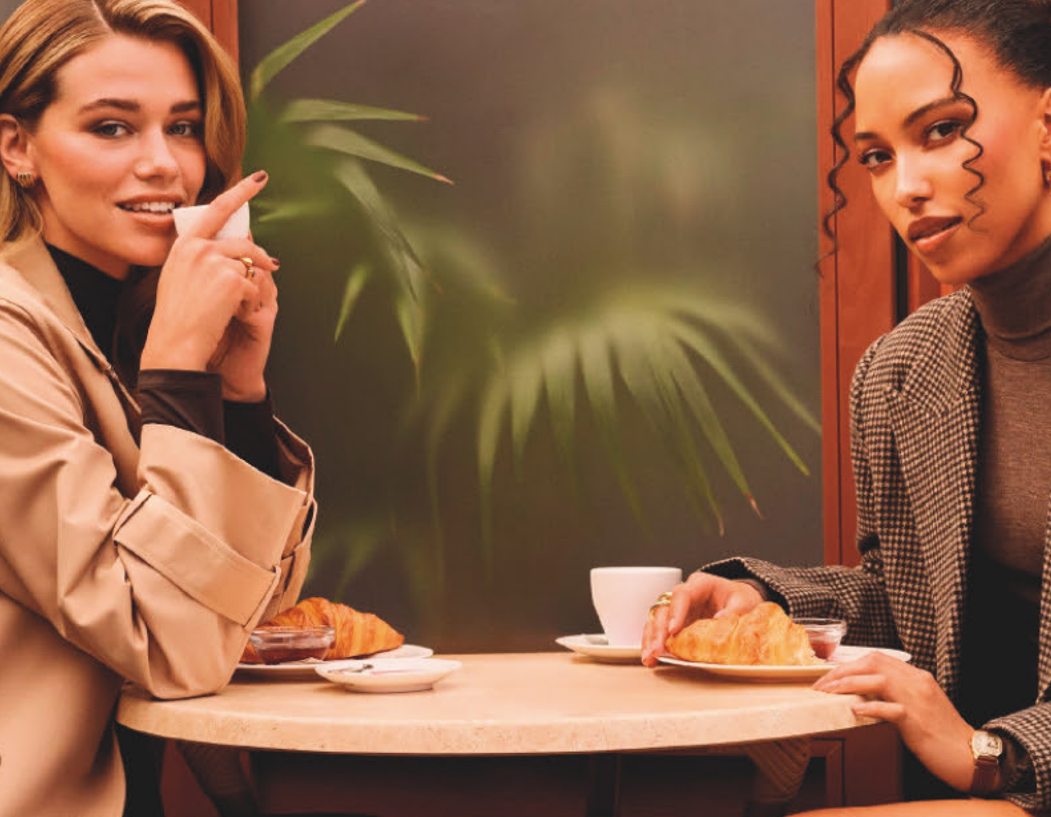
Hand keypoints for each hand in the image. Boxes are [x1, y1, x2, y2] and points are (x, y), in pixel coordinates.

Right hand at [139, 171, 279, 400]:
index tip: (258, 179)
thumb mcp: (181, 279)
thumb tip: (233, 248)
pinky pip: (254, 286)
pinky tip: (234, 315)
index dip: (241, 192)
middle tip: (273, 264)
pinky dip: (250, 303)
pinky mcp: (230, 279)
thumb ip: (201, 259)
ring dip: (254, 285)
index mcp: (184, 244)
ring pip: (251, 265)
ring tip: (240, 304)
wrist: (175, 344)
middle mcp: (198, 247)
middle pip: (244, 242)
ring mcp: (214, 261)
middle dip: (262, 255)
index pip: (216, 209)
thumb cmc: (178, 318)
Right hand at [640, 572, 761, 666]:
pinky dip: (653, 645)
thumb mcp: (744, 602)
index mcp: (700, 584)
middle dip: (658, 630)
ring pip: (656, 620)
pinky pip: (658, 632)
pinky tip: (651, 659)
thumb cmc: (741, 600)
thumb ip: (734, 611)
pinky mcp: (675, 624)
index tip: (673, 630)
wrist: (741, 603)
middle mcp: (684, 596)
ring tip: (650, 657)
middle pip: (663, 608)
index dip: (675, 611)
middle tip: (657, 649)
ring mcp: (677, 610)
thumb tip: (718, 623)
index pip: (681, 594)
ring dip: (651, 639)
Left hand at [812, 651, 974, 790]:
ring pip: (878, 680)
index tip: (830, 675)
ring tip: (828, 693)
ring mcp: (918, 700)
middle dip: (841, 671)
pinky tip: (855, 709)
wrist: (970, 755)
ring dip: (848, 684)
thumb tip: (862, 693)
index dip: (849, 664)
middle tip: (821, 684)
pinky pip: (891, 709)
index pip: (877, 659)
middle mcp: (918, 682)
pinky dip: (870, 707)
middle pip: (872, 663)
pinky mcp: (918, 722)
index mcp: (917, 677)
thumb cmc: (942, 733)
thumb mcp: (918, 705)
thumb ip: (895, 694)